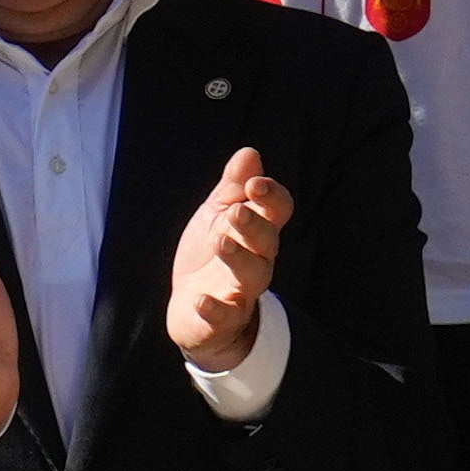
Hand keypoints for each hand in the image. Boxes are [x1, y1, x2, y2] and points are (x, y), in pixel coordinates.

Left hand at [163, 144, 288, 369]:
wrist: (192, 308)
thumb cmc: (211, 253)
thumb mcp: (217, 215)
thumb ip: (232, 187)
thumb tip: (249, 152)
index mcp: (257, 231)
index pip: (277, 211)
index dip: (271, 197)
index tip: (254, 184)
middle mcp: (256, 260)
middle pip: (267, 242)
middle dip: (254, 226)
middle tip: (236, 212)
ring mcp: (240, 291)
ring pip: (252, 275)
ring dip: (239, 258)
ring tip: (221, 242)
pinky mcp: (221, 318)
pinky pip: (223, 315)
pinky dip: (213, 309)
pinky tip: (200, 300)